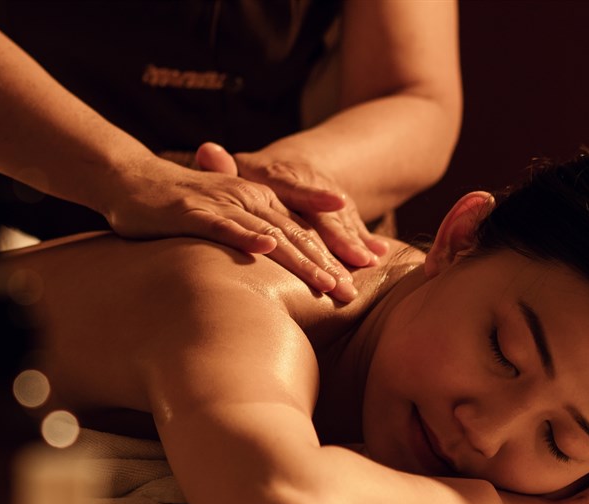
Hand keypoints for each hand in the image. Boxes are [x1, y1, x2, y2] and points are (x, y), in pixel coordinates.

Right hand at [105, 149, 357, 300]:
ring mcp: (223, 204)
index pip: (303, 235)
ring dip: (299, 258)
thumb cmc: (179, 207)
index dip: (329, 260)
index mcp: (261, 202)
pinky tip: (268, 248)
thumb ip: (253, 239)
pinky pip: (225, 225)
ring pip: (270, 232)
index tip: (352, 290)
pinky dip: (247, 236)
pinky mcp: (194, 211)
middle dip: (325, 265)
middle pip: (296, 236)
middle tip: (350, 295)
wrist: (131, 179)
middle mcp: (249, 200)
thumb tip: (278, 269)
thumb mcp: (226, 221)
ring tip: (326, 281)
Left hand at [229, 148, 388, 268]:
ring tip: (365, 268)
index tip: (338, 201)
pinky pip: (355, 227)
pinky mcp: (342, 211)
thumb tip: (206, 149)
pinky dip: (367, 242)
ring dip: (355, 247)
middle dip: (340, 242)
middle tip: (350, 266)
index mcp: (282, 176)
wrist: (293, 164)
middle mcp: (311, 185)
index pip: (298, 188)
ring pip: (343, 225)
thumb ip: (222, 166)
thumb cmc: (253, 175)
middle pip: (325, 217)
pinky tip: (381, 257)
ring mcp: (329, 199)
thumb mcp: (238, 168)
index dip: (317, 195)